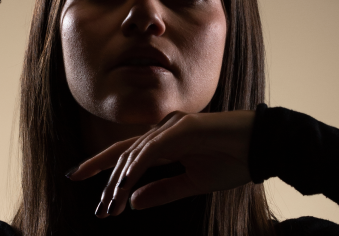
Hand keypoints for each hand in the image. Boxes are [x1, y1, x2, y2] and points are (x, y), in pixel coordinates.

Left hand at [67, 109, 255, 217]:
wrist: (262, 147)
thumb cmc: (231, 161)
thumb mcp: (192, 184)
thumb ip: (162, 191)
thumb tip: (133, 202)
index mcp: (165, 142)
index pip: (126, 154)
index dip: (100, 165)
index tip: (76, 177)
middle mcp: (163, 131)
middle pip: (123, 154)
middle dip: (105, 180)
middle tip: (100, 211)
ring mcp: (172, 127)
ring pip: (134, 155)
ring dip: (120, 182)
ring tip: (110, 207)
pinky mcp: (182, 129)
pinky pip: (152, 150)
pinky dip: (136, 168)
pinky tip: (124, 187)